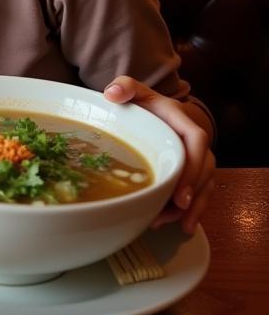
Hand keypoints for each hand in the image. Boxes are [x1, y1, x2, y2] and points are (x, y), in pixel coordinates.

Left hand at [104, 76, 213, 234]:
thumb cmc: (145, 104)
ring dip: (188, 207)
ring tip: (166, 222)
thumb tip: (112, 93)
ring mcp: (197, 161)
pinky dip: (191, 212)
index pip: (196, 140)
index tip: (180, 186)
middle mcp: (195, 144)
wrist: (157, 112)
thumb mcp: (134, 91)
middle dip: (191, 192)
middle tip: (174, 209)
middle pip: (203, 170)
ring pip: (203, 187)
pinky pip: (200, 195)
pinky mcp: (194, 176)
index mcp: (182, 122)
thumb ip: (125, 87)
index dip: (192, 164)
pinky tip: (181, 227)